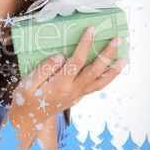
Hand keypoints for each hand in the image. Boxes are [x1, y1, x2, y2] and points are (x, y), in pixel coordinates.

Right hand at [9, 26, 128, 131]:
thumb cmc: (25, 99)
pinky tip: (110, 70)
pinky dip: (106, 78)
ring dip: (113, 70)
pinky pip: (95, 87)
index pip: (77, 61)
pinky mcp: (77, 97)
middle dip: (108, 54)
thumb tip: (60, 56)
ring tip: (124, 58)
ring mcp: (77, 95)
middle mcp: (72, 90)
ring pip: (100, 82)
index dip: (85, 44)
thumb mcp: (27, 82)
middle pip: (95, 71)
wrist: (28, 119)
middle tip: (118, 39)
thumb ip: (44, 69)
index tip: (92, 29)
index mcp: (60, 84)